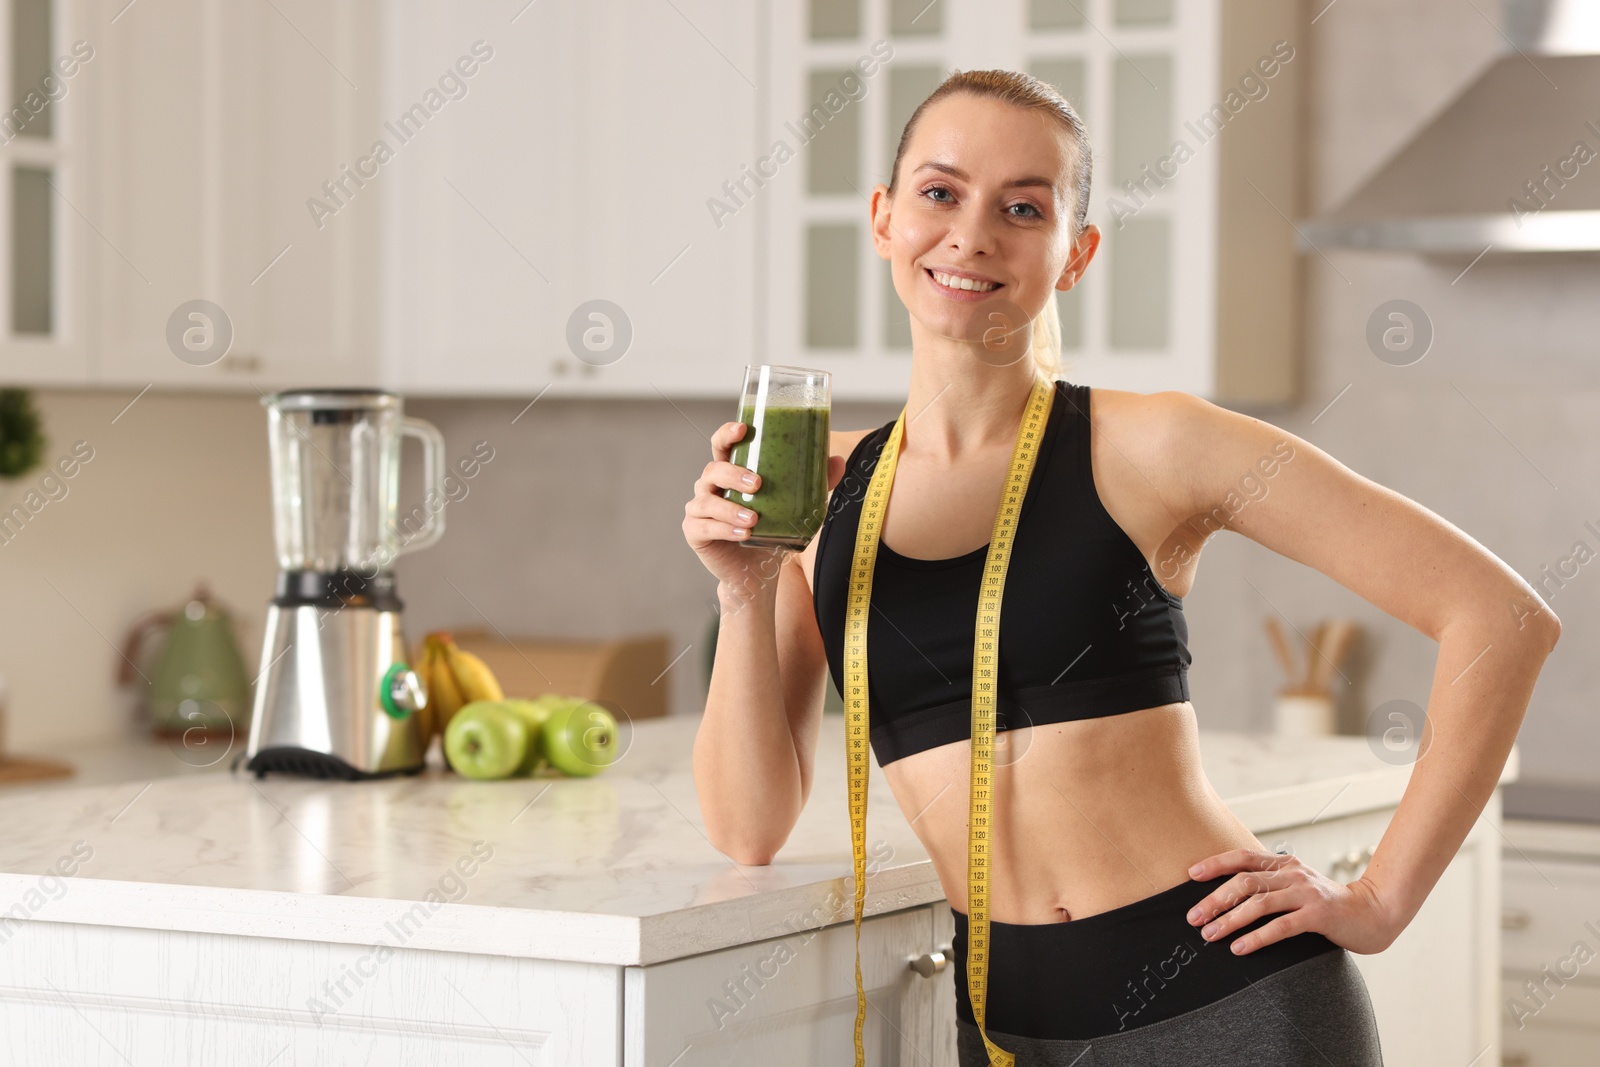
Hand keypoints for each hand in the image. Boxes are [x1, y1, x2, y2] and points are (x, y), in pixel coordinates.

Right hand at [682, 421, 845, 592]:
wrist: (757, 572)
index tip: (742, 429)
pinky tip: (743, 534)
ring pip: (707, 500)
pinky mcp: (695, 532)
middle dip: (733, 473)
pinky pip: (704, 527)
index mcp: (730, 473)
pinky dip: (724, 530)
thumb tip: (837, 461)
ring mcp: (699, 510)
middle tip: (758, 483)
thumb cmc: (770, 531)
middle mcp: (710, 487)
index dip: (727, 434)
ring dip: (730, 508)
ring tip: (753, 519)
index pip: (721, 446)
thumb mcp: (794, 506)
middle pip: (712, 469)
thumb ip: (814, 484)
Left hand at [1183, 848, 1399, 955]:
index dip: (1215, 864)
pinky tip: (1239, 948)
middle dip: (1215, 899)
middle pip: (1244, 882)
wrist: (1372, 914)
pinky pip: (1281, 926)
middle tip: (1193, 918)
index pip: (1243, 857)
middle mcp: (1292, 873)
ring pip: (1259, 903)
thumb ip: (1270, 885)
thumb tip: (1229, 895)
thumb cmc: (1326, 904)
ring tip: (1209, 935)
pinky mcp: (1318, 916)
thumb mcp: (1296, 886)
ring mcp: (1306, 893)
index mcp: (1284, 863)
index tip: (1190, 875)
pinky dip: (1257, 937)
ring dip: (1230, 920)